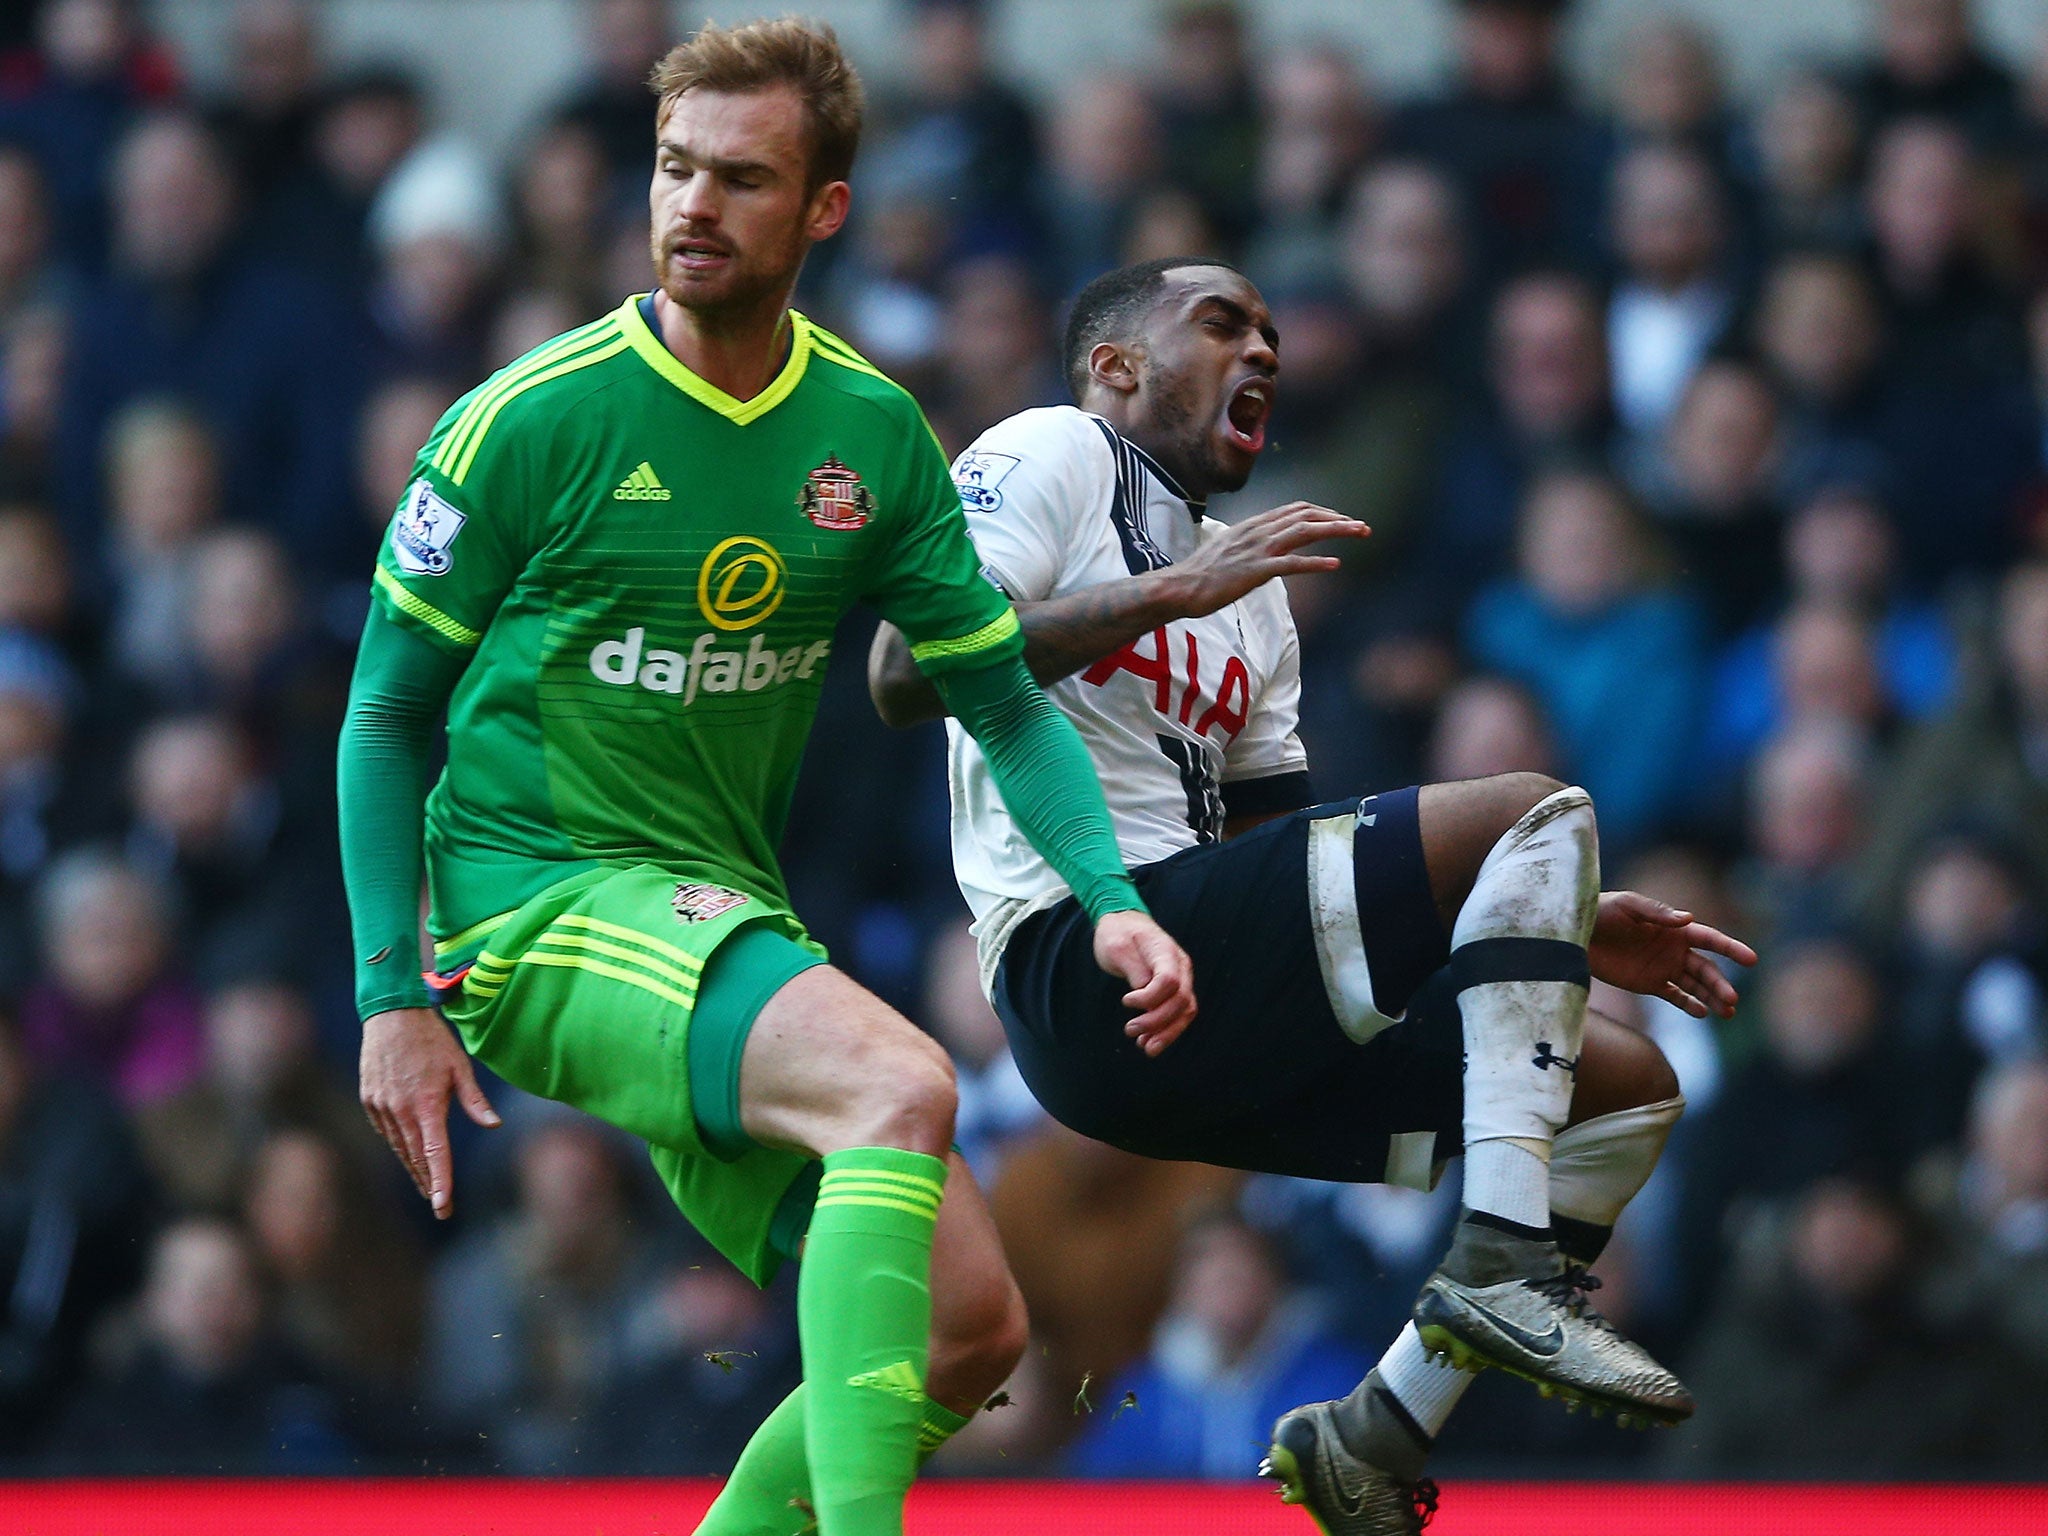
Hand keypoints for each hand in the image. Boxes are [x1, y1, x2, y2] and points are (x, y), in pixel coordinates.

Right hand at [360, 1006, 500, 1217]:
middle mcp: (401, 1111)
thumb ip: (475, 1100)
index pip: (435, 1154)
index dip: (441, 1182)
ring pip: (399, 1148)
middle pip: (416, 1158)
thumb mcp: (460, 1067)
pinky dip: (398, 1146)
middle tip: (440, 1206)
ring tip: (427, 1187)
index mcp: (427, 1105)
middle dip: (429, 1184)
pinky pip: (386, 1132)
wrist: (391, 1015)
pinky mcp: (370, 1101)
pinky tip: (408, 1155)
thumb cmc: (432, 1040)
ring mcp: (381, 1107)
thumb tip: (494, 1125)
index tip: (443, 1207)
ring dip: (414, 1169)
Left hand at [1092, 909, 1196, 1055]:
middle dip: (1156, 1021)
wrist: (1123, 923)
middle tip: (1129, 1030)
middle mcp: (1180, 965)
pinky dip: (1167, 1030)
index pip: (1169, 981)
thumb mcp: (1117, 948)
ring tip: (1144, 1047)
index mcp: (1165, 951)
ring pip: (1186, 1011)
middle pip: (1180, 1000)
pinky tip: (1149, 1042)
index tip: (1126, 1001)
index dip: (1149, 998)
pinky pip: (1180, 1013)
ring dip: (1167, 1033)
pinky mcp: (1176, 988)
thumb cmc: (1118, 934)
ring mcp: (1182, 977)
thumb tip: (1144, 994)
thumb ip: (1134, 970)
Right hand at [1170, 503, 1367, 616]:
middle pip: (1306, 516)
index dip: (1323, 512)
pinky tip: (1335, 564)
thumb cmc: (1200, 574)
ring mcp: (1257, 550)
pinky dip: (1315, 562)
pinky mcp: (1255, 571)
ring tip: (1360, 533)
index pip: (1295, 510)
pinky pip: (1291, 564)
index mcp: (1253, 526)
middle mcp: (1258, 532)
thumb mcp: (1228, 550)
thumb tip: (1265, 552)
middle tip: (1363, 527)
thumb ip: (1249, 545)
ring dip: (1336, 531)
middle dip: (1338, 518)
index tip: (1342, 519)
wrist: (1179, 586)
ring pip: (1304, 532)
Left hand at [1589, 891, 1757, 1019]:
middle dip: (1721, 985)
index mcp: (1674, 929)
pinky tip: (1702, 1013)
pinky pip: (1674, 996)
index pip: (1710, 939)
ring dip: (1712, 998)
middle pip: (1706, 969)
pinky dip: (1689, 1005)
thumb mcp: (1627, 906)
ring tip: (1727, 1012)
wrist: (1577, 934)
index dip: (1731, 948)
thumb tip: (1688, 919)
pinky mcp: (1648, 984)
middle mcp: (1674, 949)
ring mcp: (1663, 967)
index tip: (1752, 959)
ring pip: (1695, 986)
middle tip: (1732, 1000)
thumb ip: (1657, 913)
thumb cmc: (1602, 912)